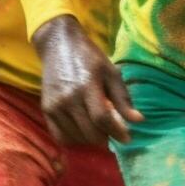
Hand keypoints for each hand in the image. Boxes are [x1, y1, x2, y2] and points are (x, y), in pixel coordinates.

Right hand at [33, 15, 141, 145]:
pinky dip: (74, 139)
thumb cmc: (89, 57)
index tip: (127, 138)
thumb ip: (122, 98)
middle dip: (106, 137)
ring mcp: (54, 105)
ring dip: (90, 139)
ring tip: (99, 130)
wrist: (59, 45)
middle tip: (113, 132)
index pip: (102, 118)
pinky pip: (60, 136)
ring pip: (76, 137)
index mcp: (87, 86)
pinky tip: (82, 131)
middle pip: (90, 132)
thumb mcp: (111, 72)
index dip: (116, 132)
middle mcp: (68, 98)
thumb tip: (138, 121)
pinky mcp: (46, 109)